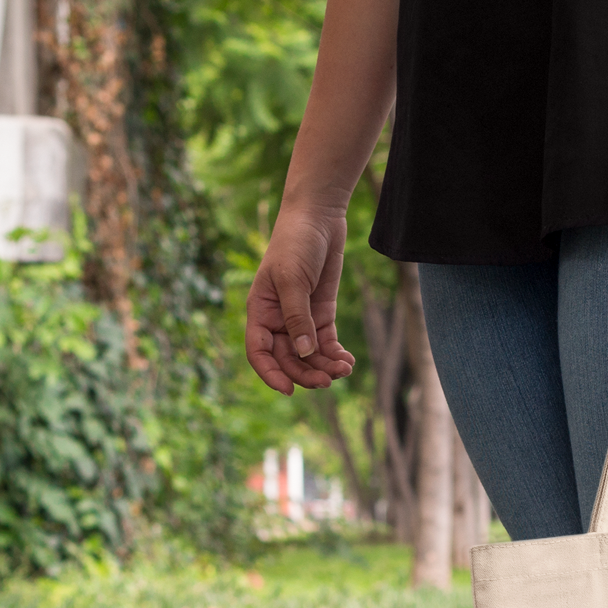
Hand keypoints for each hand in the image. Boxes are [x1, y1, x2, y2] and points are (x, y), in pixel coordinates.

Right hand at [245, 205, 356, 394]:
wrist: (319, 217)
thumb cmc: (296, 243)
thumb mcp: (293, 280)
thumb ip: (297, 318)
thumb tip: (303, 353)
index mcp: (260, 311)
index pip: (259, 352)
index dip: (270, 374)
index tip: (289, 390)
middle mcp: (278, 319)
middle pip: (288, 359)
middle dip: (307, 374)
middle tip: (328, 381)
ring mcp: (301, 319)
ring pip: (310, 356)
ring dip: (325, 367)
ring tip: (345, 369)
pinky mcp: (322, 314)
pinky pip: (326, 344)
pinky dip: (336, 355)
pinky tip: (348, 361)